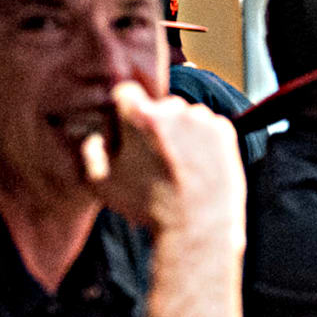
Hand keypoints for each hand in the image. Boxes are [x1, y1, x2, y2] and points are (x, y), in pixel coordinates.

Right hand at [92, 83, 244, 235]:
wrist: (196, 225)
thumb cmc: (144, 205)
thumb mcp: (101, 181)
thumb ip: (91, 149)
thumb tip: (93, 134)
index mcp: (139, 116)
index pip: (127, 91)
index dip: (125, 109)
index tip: (129, 127)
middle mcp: (173, 110)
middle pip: (160, 104)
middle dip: (156, 122)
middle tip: (155, 153)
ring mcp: (203, 119)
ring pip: (187, 115)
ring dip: (182, 131)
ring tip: (178, 163)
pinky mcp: (225, 131)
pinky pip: (209, 126)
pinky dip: (204, 140)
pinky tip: (197, 164)